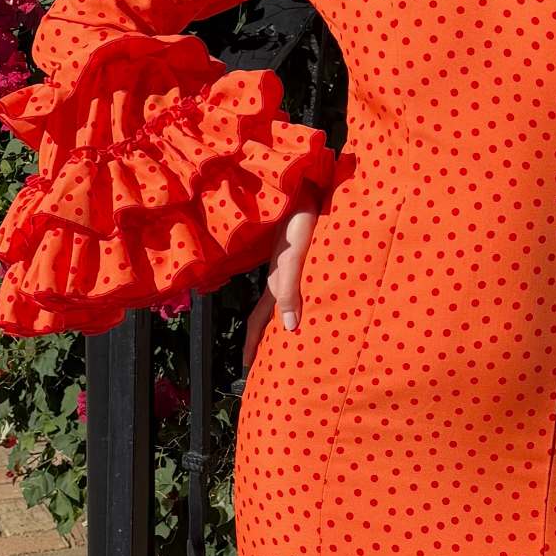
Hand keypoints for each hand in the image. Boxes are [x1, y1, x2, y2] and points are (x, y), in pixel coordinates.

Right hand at [242, 201, 318, 373]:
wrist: (308, 187)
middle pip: (266, 313)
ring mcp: (289, 265)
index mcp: (275, 282)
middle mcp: (280, 276)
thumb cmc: (303, 221)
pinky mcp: (301, 254)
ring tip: (284, 341)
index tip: (248, 368)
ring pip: (280, 300)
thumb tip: (287, 329)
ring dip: (278, 322)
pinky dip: (295, 303)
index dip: (253, 344)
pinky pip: (294, 287)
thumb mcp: (293, 258)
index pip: (258, 320)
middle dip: (262, 338)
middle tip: (265, 362)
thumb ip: (289, 291)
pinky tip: (306, 305)